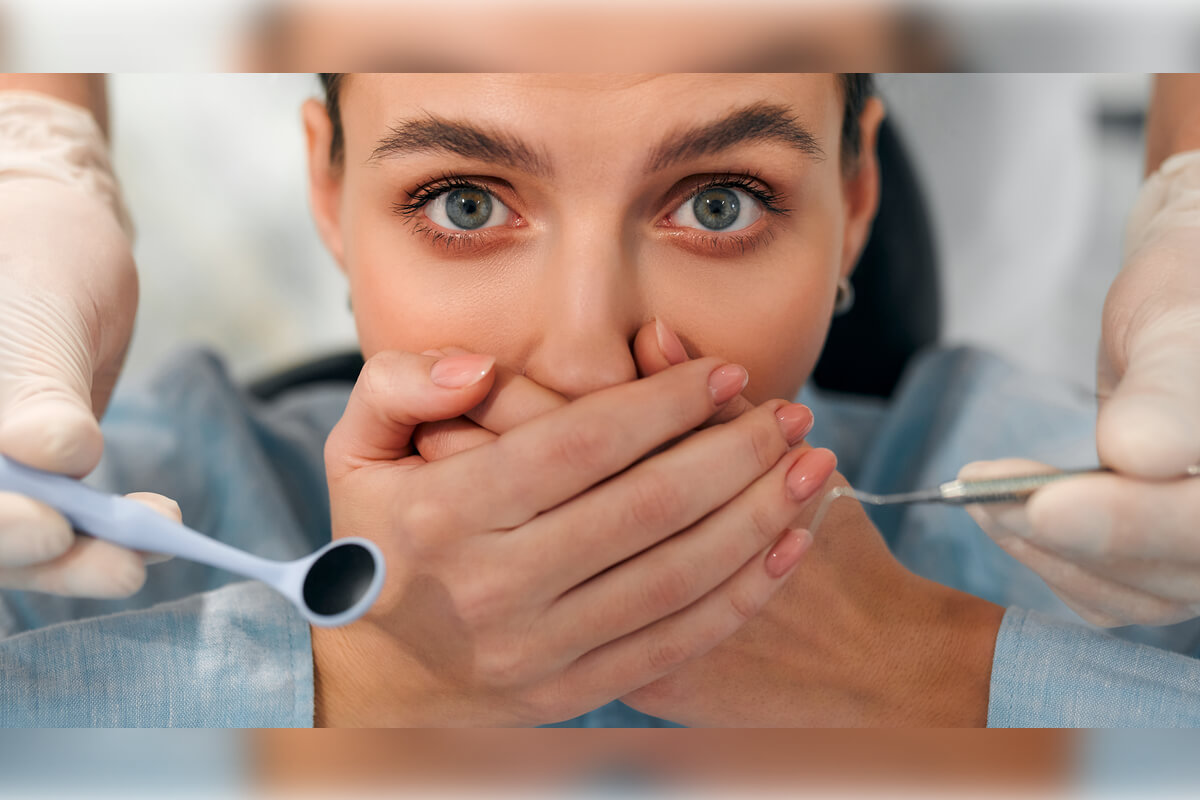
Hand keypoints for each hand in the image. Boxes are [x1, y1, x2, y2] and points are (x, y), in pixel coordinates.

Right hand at [0, 178, 168, 595]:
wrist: (53, 234)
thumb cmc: (33, 254)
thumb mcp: (37, 314)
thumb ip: (39, 391)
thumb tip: (58, 455)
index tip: (49, 527)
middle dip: (40, 555)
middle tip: (120, 563)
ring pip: (12, 541)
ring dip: (79, 558)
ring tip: (148, 554)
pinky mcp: (27, 482)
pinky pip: (55, 521)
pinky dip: (100, 535)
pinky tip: (155, 534)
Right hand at [413, 322, 1000, 725]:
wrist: (384, 676)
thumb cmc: (382, 542)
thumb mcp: (356, 451)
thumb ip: (400, 386)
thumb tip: (480, 369)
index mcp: (443, 515)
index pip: (578, 446)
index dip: (663, 403)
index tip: (724, 372)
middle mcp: (493, 587)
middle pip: (644, 509)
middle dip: (734, 452)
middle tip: (791, 413)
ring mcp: (538, 649)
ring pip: (675, 576)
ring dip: (758, 516)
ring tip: (814, 467)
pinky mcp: (574, 690)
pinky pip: (676, 640)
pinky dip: (743, 593)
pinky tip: (789, 544)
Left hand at [961, 155, 1199, 627]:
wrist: (1184, 312)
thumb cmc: (1188, 298)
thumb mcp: (1179, 326)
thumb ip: (1167, 391)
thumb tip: (1139, 454)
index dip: (1133, 523)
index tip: (1045, 503)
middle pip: (1178, 572)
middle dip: (1072, 536)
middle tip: (981, 495)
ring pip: (1140, 592)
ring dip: (1046, 550)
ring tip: (976, 493)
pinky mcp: (1168, 562)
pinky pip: (1113, 594)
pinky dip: (1051, 561)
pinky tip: (1003, 517)